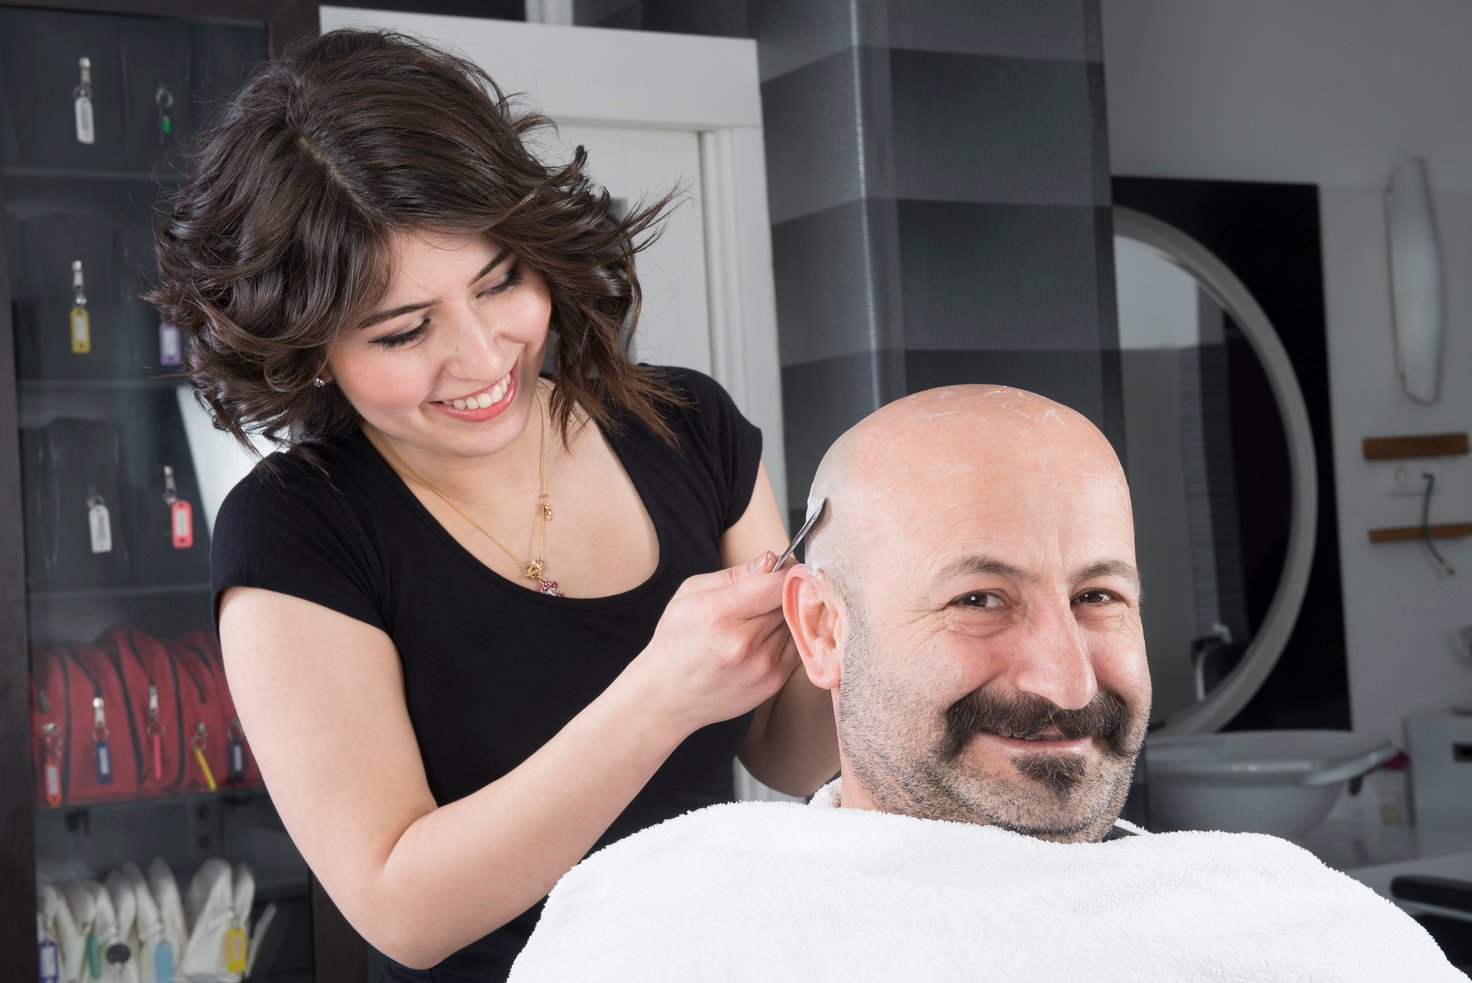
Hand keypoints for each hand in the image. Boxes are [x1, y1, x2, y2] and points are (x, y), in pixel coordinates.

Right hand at [631, 552, 799, 734]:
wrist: (668, 696)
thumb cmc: (677, 640)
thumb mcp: (690, 594)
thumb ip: (735, 574)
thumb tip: (771, 560)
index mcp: (719, 614)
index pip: (776, 583)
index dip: (785, 570)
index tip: (782, 567)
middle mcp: (743, 642)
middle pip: (790, 601)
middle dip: (785, 591)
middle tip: (768, 591)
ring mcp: (762, 666)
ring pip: (796, 623)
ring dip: (785, 615)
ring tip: (759, 618)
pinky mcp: (773, 682)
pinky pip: (798, 645)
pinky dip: (787, 636)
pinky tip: (764, 637)